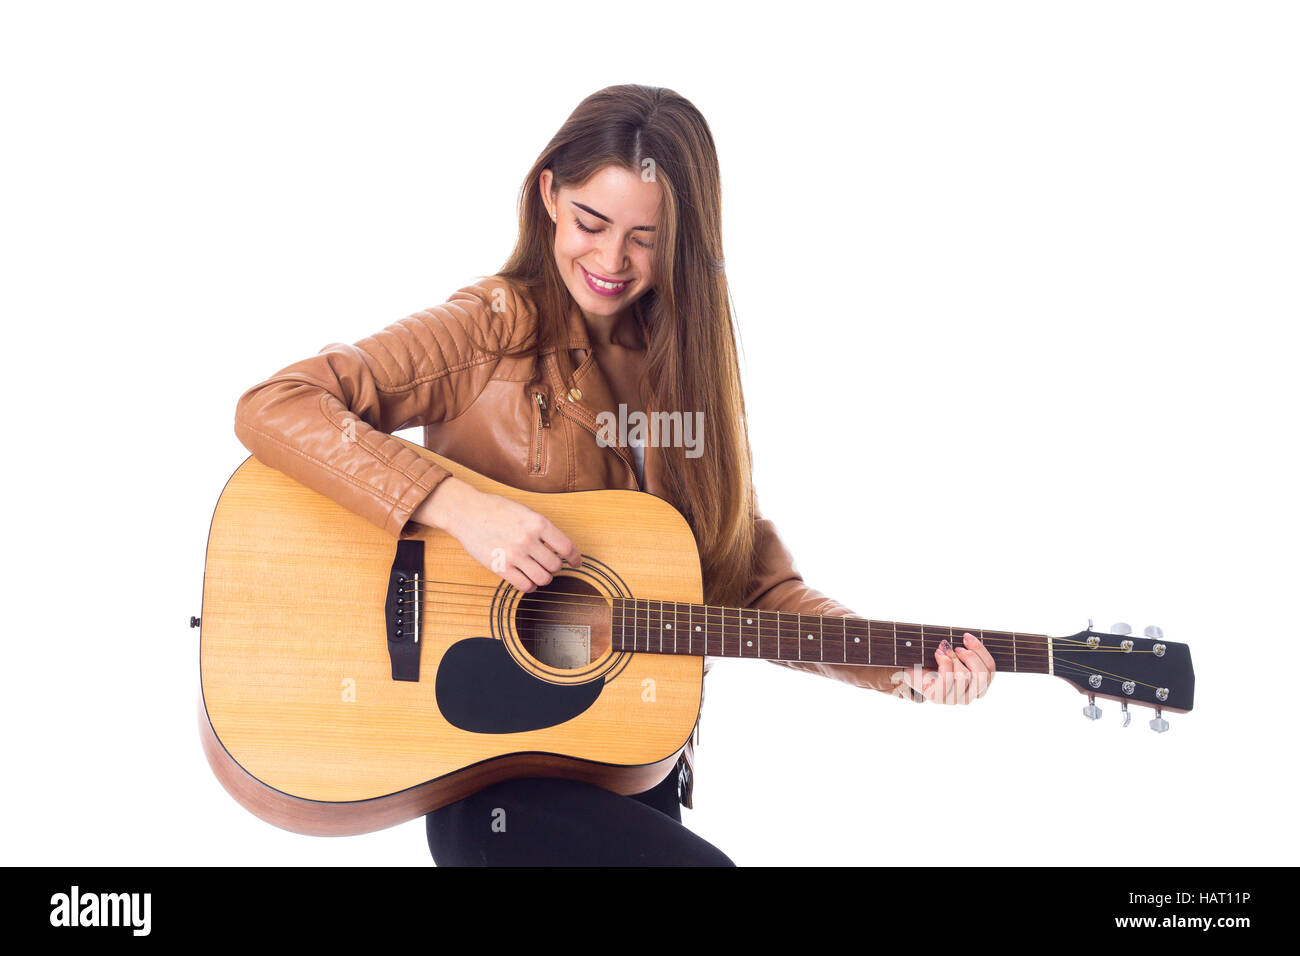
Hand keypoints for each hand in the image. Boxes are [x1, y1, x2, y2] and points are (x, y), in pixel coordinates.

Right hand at [412, 477, 580, 591]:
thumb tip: (561, 548)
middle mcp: (528, 540)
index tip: (577, 563)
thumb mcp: (525, 512)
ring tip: (539, 573)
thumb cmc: (496, 510)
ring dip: (544, 578)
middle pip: (555, 566)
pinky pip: (525, 586)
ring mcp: (514, 555)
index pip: (566, 547)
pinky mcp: (501, 568)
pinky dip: (530, 585)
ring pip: (543, 578)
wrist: (467, 512)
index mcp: (538, 523)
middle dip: (555, 567)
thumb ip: (542, 529)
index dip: (575, 558)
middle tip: (549, 565)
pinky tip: (527, 579)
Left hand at [897, 633, 995, 704]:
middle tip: (957, 647)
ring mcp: (954, 700)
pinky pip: (948, 678)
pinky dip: (943, 662)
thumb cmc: (935, 660)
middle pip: (983, 675)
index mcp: (978, 687)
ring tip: (942, 651)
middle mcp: (969, 697)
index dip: (980, 651)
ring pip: (965, 676)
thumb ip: (969, 650)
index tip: (966, 637)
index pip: (990, 670)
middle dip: (970, 656)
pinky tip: (937, 654)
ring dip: (953, 658)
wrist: (910, 668)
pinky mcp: (938, 698)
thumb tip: (968, 638)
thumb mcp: (956, 654)